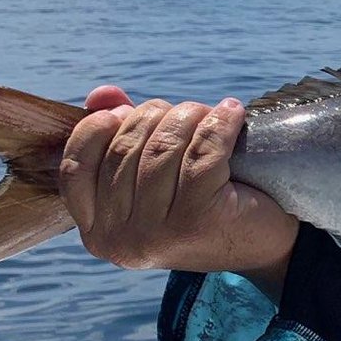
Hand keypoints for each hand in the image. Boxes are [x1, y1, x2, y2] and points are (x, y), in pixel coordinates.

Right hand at [59, 85, 297, 299]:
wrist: (264, 246)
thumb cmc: (204, 205)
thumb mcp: (156, 178)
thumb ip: (122, 137)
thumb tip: (104, 94)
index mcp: (96, 232)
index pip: (76, 167)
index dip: (97, 128)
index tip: (126, 111)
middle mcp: (117, 239)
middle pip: (124, 148)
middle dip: (157, 116)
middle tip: (188, 113)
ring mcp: (154, 233)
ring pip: (163, 147)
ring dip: (191, 117)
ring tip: (211, 115)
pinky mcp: (195, 221)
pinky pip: (202, 152)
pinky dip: (219, 124)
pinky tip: (232, 114)